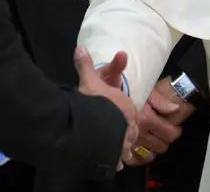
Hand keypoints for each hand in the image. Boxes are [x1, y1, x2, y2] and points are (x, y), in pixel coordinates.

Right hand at [73, 47, 137, 169]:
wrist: (96, 126)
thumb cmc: (96, 102)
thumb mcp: (89, 81)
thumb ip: (85, 65)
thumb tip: (80, 47)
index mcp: (127, 106)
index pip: (127, 110)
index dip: (119, 112)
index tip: (113, 114)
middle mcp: (130, 124)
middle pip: (128, 127)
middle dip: (122, 129)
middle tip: (113, 131)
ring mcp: (125, 141)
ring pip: (126, 144)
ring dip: (121, 145)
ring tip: (114, 148)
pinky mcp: (118, 155)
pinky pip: (119, 159)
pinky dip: (116, 160)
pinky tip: (113, 162)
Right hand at [125, 77, 187, 166]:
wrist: (104, 100)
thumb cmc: (124, 93)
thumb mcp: (144, 92)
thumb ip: (160, 101)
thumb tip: (175, 109)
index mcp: (147, 119)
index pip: (170, 134)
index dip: (175, 132)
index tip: (175, 128)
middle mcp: (140, 134)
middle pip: (161, 146)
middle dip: (165, 140)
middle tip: (164, 134)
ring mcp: (130, 143)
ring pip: (149, 155)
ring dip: (153, 149)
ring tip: (152, 141)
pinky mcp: (119, 149)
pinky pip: (133, 160)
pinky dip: (139, 158)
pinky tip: (141, 152)